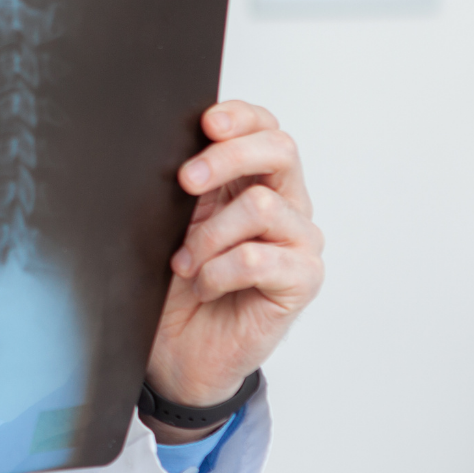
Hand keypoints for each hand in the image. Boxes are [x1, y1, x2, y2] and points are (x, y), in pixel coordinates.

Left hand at [144, 101, 323, 442]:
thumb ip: (188, 187)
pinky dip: (219, 271)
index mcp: (255, 181)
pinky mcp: (301, 281)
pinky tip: (205, 285)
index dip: (240, 118)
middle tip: (185, 182)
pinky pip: (258, 259)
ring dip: (210, 233)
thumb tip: (171, 146)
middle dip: (226, 159)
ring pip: (262, 205)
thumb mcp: (171, 226)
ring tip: (186, 262)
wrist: (178, 354)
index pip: (265, 128)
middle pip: (280, 150)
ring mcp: (297, 243)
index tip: (206, 123)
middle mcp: (285, 206)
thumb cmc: (176, 288)